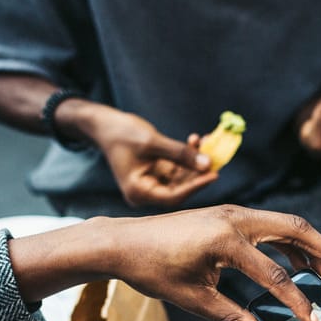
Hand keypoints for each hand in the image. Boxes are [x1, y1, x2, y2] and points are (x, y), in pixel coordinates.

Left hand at [9, 205, 320, 320]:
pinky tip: (293, 264)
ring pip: (285, 223)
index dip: (298, 303)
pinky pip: (268, 224)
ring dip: (309, 245)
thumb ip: (232, 318)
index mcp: (226, 241)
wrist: (123, 241)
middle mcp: (235, 219)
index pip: (276, 276)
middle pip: (296, 230)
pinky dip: (286, 242)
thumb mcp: (193, 299)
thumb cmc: (152, 270)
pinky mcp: (228, 214)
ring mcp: (232, 212)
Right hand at [90, 108, 217, 206]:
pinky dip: (187, 156)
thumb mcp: (152, 142)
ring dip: (195, 161)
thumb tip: (208, 164)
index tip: (213, 174)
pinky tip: (197, 141)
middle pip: (180, 188)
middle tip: (217, 157)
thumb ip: (180, 154)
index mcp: (139, 192)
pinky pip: (177, 167)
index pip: (173, 196)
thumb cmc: (121, 132)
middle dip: (198, 171)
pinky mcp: (157, 172)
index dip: (195, 186)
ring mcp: (152, 182)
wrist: (103, 123)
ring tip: (208, 141)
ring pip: (181, 176)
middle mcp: (146, 192)